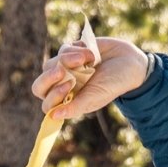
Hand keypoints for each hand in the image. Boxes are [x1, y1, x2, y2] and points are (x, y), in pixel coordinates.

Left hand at [33, 37, 147, 123]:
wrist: (128, 62)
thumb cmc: (113, 85)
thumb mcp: (95, 97)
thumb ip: (75, 107)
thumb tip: (53, 116)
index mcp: (67, 103)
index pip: (47, 104)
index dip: (53, 95)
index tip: (69, 86)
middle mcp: (62, 88)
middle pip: (39, 86)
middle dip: (48, 78)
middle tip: (61, 71)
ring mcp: (64, 70)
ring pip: (51, 64)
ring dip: (68, 60)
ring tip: (88, 60)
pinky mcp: (70, 52)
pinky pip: (63, 50)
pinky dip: (77, 50)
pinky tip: (92, 54)